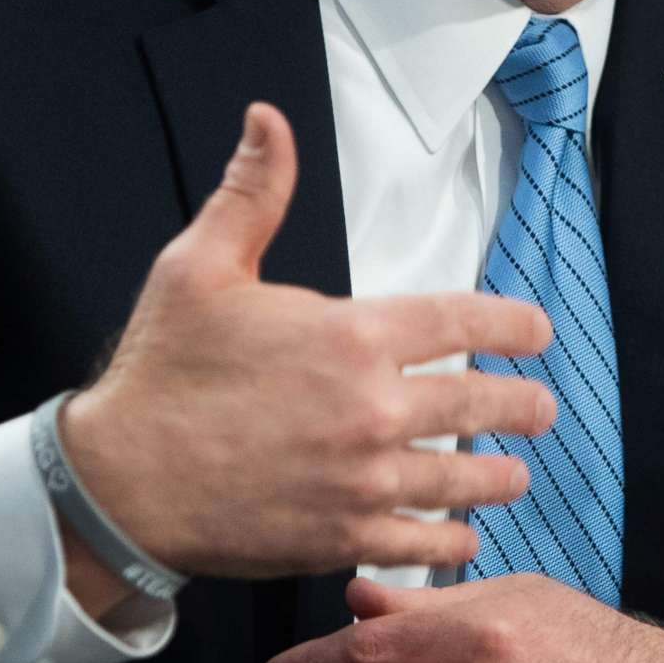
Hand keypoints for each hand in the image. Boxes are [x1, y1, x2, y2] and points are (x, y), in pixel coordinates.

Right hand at [57, 104, 556, 611]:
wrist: (120, 481)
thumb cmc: (162, 370)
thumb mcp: (201, 266)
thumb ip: (252, 193)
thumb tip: (267, 119)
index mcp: (351, 334)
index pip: (461, 321)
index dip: (512, 326)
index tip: (537, 332)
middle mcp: (371, 407)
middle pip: (479, 404)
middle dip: (522, 405)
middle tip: (543, 409)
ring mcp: (362, 478)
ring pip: (460, 479)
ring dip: (498, 478)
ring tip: (517, 476)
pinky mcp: (342, 536)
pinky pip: (420, 543)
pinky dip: (451, 542)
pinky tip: (463, 537)